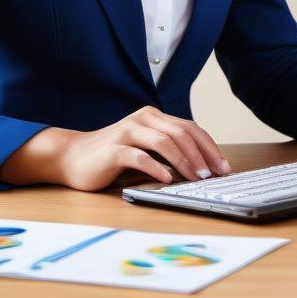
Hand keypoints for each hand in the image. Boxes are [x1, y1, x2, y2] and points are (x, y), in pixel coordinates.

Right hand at [0, 106, 231, 190]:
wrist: (72, 157)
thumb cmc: (112, 157)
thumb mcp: (144, 150)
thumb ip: (167, 152)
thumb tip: (202, 169)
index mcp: (153, 118)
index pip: (189, 128)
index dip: (209, 147)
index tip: (224, 167)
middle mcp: (142, 119)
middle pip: (181, 132)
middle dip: (202, 154)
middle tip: (214, 174)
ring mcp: (127, 132)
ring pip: (163, 141)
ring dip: (184, 160)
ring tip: (196, 177)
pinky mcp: (113, 149)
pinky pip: (138, 156)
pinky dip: (156, 168)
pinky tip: (168, 179)